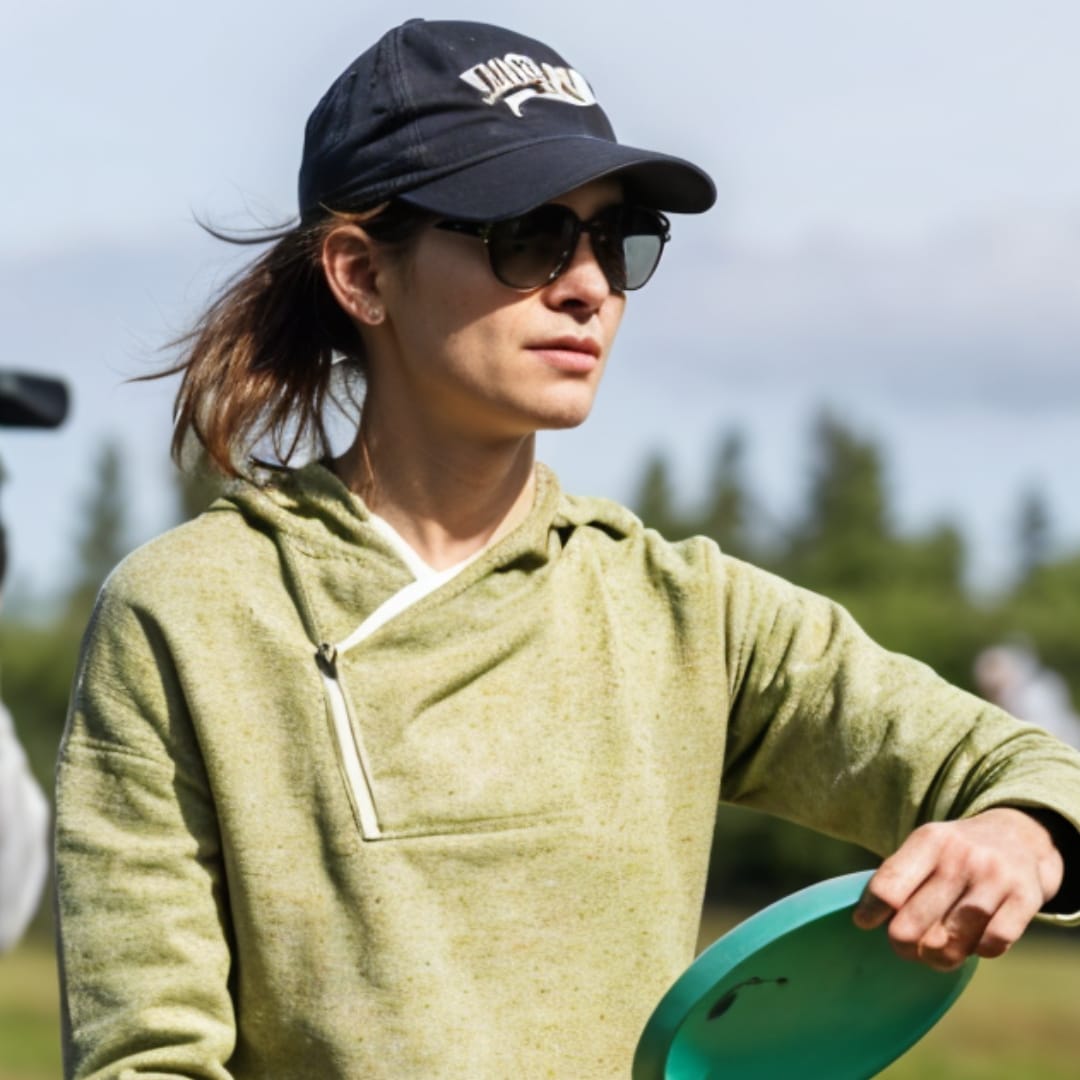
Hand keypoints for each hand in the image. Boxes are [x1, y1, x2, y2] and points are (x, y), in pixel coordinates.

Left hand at [852, 808, 1064, 970]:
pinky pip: (991, 945)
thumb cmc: (955, 853)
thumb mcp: (925, 847)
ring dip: (938, 956)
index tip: (864, 922)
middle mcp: (961, 857)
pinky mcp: (1025, 899)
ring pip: (951, 941)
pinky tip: (973, 942)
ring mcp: (995, 878)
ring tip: (933, 952)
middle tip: (903, 946)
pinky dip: (978, 952)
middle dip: (902, 944)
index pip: (887, 887)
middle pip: (913, 922)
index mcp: (929, 840)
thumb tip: (865, 920)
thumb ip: (899, 877)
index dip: (870, 912)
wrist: (1017, 837)